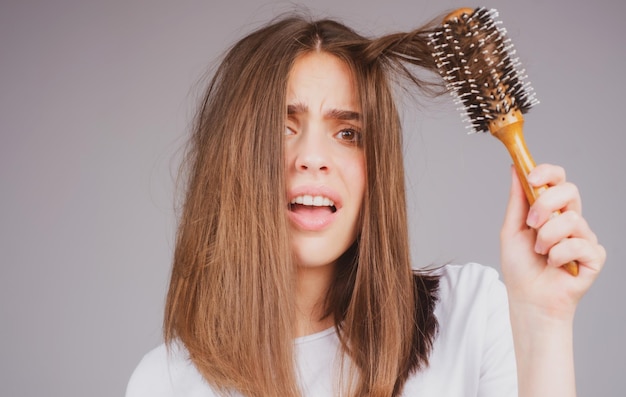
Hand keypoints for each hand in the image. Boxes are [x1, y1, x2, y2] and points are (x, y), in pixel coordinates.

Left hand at [500, 164, 605, 319]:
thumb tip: (515, 170)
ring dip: (547, 237)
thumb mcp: (511, 229)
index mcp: (551, 210)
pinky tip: (553, 265)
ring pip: (572, 218)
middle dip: (546, 204)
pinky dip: (559, 255)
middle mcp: (570, 219)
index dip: (547, 173)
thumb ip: (517, 201)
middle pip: (570, 190)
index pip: (558, 180)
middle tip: (531, 224)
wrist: (528, 298)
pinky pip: (579, 244)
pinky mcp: (593, 256)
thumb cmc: (520, 267)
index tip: (531, 178)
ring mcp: (584, 237)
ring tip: (540, 252)